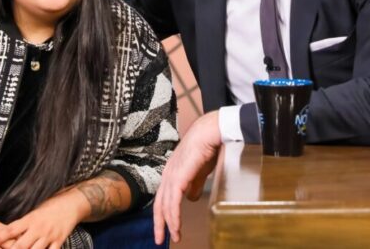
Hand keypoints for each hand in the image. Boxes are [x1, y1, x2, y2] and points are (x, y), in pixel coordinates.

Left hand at [0, 193, 81, 248]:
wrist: (71, 203)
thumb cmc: (50, 207)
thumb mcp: (34, 212)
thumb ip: (22, 224)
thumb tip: (6, 233)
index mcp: (30, 219)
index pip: (10, 229)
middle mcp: (38, 228)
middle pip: (21, 245)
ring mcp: (49, 235)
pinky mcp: (59, 241)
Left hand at [153, 110, 221, 244]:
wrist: (211, 133)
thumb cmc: (207, 148)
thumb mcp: (200, 171)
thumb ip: (194, 185)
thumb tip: (191, 199)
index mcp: (171, 172)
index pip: (162, 197)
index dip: (162, 213)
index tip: (165, 228)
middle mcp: (168, 174)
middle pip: (159, 203)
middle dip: (159, 223)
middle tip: (160, 240)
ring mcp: (172, 175)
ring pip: (166, 205)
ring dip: (169, 223)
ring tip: (175, 237)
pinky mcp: (178, 177)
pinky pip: (173, 201)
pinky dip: (174, 216)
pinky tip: (176, 226)